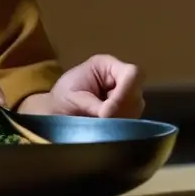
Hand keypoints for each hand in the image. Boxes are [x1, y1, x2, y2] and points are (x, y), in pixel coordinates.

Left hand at [25, 54, 144, 118]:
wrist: (58, 114)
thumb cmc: (62, 98)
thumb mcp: (73, 97)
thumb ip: (93, 104)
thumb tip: (109, 114)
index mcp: (108, 66)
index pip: (132, 73)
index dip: (126, 91)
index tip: (107, 111)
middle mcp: (122, 80)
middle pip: (136, 93)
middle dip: (120, 109)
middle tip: (100, 120)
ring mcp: (127, 97)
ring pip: (136, 109)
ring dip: (120, 119)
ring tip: (98, 123)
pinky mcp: (127, 114)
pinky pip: (133, 122)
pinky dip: (120, 127)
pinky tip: (104, 128)